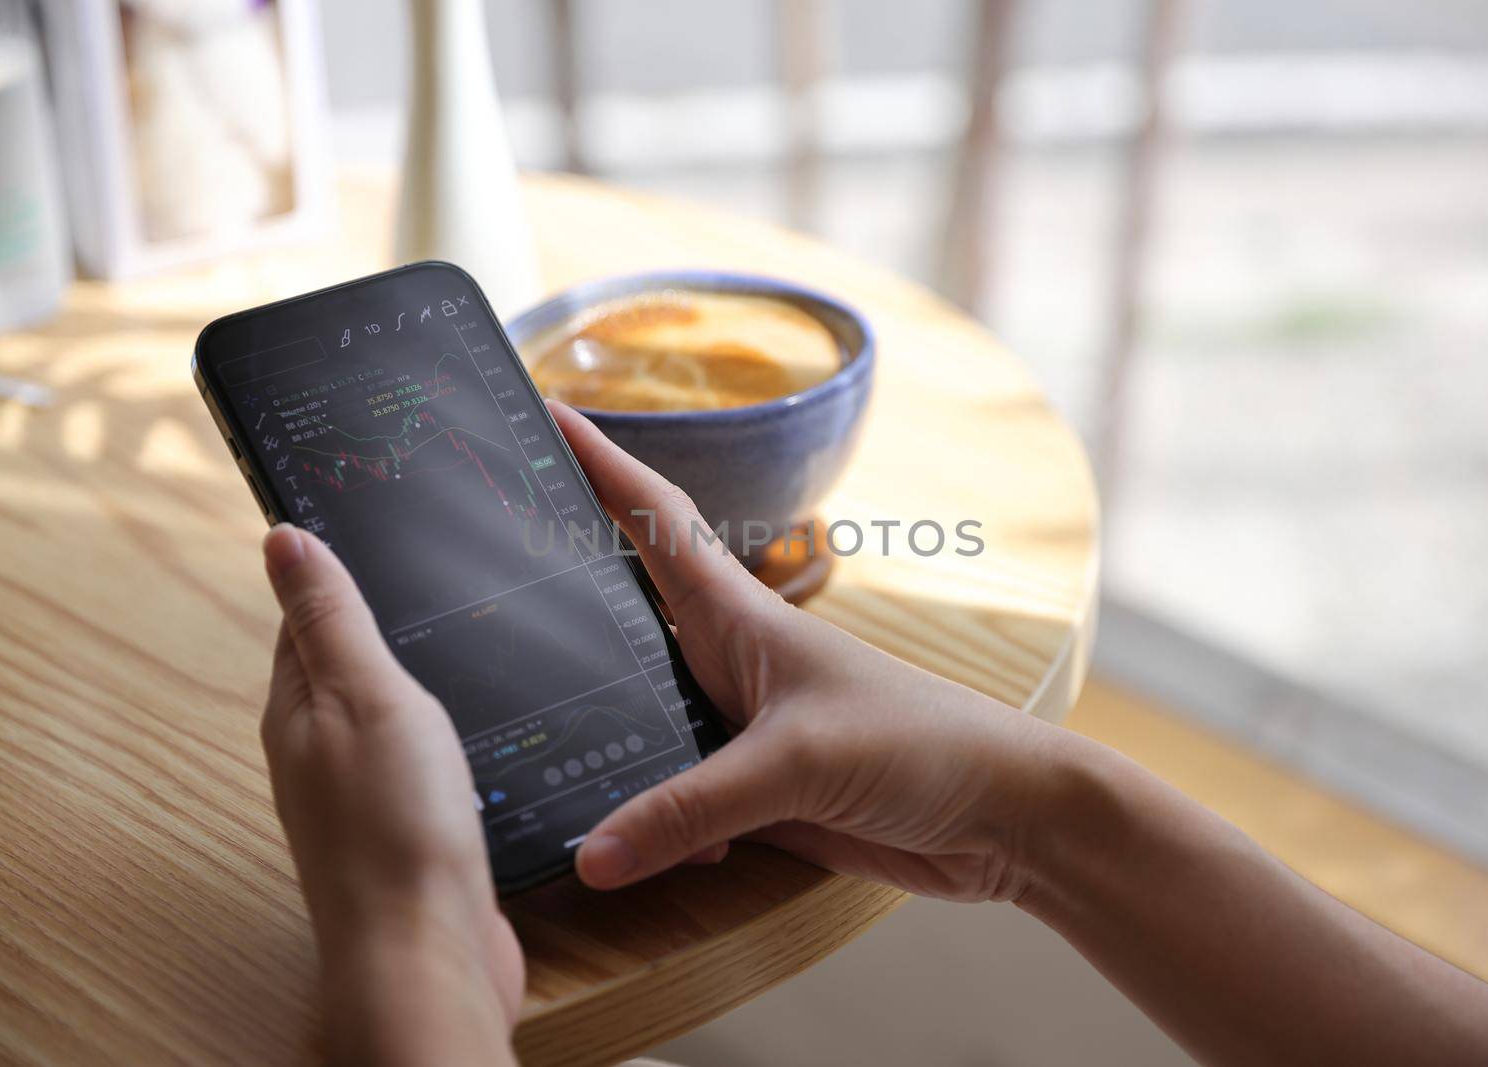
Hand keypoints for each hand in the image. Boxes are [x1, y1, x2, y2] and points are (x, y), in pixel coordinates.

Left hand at [260, 525, 522, 1062]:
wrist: (429, 947)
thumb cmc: (393, 826)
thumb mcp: (364, 694)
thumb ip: (330, 618)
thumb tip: (281, 538)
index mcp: (297, 712)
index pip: (302, 620)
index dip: (333, 573)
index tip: (366, 527)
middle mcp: (320, 754)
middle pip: (343, 668)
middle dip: (379, 622)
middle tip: (425, 573)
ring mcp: (364, 797)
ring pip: (385, 716)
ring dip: (414, 679)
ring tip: (458, 639)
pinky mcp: (409, 831)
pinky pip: (419, 761)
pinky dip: (442, 732)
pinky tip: (476, 727)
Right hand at [550, 401, 1070, 902]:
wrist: (1003, 819)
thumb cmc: (922, 749)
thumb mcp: (797, 765)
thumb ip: (690, 811)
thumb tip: (588, 855)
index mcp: (741, 616)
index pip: (654, 519)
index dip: (600, 463)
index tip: (543, 412)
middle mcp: (730, 661)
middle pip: (626, 612)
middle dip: (562, 589)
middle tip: (483, 564)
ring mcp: (740, 727)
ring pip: (640, 714)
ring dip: (594, 725)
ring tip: (516, 722)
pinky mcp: (755, 792)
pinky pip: (671, 798)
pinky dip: (644, 818)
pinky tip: (616, 846)